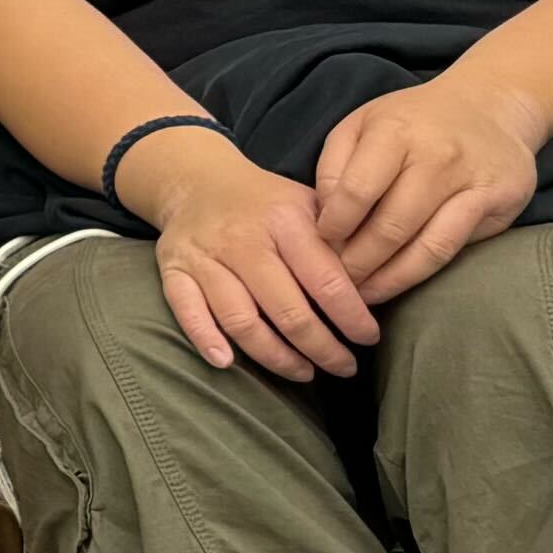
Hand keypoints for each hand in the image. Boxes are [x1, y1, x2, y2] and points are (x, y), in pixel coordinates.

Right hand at [146, 141, 380, 380]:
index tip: (370, 339)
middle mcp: (242, 239)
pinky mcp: (174, 269)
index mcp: (284, 220)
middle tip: (344, 367)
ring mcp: (205, 256)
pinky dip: (205, 339)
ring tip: (304, 372)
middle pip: (287, 310)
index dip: (352, 318)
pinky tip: (228, 364)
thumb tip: (377, 287)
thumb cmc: (266, 203)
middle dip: (322, 348)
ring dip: (276, 357)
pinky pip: (187, 310)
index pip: (327, 281)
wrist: (196, 180)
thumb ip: (339, 240)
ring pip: (241, 320)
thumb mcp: (309, 204)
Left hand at [310, 75, 543, 306]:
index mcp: (394, 132)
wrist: (489, 106)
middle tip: (334, 283)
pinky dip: (419, 272)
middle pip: (390, 225)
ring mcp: (470, 181)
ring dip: (387, 277)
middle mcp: (435, 156)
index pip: (356, 191)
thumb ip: (335, 166)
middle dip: (356, 262)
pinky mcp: (497, 202)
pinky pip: (452, 247)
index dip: (332, 227)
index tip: (315, 247)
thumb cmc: (412, 121)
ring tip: (361, 294)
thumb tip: (321, 217)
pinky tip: (396, 283)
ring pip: (425, 245)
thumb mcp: (361, 125)